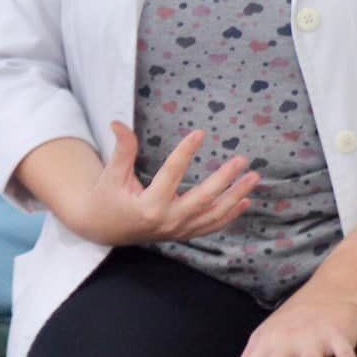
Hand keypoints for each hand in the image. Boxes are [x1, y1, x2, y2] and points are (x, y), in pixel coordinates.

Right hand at [62, 124, 259, 247]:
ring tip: (253, 178)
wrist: (103, 229)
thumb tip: (118, 123)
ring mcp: (178, 230)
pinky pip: (212, 226)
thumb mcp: (111, 174)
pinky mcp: (182, 233)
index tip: (199, 133)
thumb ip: (122, 150)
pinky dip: (230, 215)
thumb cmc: (106, 198)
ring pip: (214, 214)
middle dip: (225, 179)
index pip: (172, 174)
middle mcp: (168, 220)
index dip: (186, 152)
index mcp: (149, 205)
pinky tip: (245, 201)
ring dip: (236, 196)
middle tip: (242, 160)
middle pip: (203, 198)